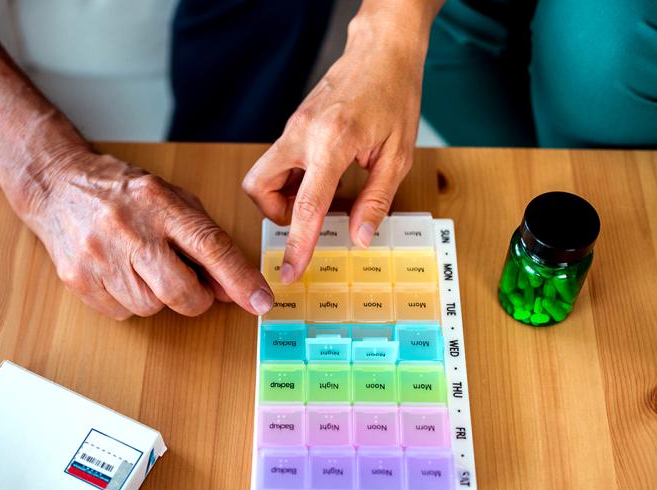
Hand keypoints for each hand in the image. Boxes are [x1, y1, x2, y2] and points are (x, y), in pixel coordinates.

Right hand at [16, 150, 273, 319]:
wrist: (57, 186)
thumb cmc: (124, 194)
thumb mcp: (173, 201)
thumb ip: (208, 241)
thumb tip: (237, 288)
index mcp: (160, 204)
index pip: (210, 247)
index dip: (240, 279)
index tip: (260, 301)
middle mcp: (129, 230)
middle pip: (181, 291)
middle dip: (197, 299)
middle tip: (193, 285)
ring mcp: (99, 257)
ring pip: (152, 308)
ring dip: (159, 297)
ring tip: (145, 267)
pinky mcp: (79, 280)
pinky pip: (123, 314)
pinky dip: (131, 301)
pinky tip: (122, 273)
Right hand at [242, 5, 434, 283]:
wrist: (382, 51)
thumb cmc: (395, 96)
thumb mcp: (397, 154)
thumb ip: (376, 199)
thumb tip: (359, 238)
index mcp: (332, 142)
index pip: (306, 205)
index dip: (297, 244)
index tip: (290, 271)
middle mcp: (302, 134)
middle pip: (259, 188)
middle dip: (275, 213)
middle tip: (307, 218)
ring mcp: (293, 127)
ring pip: (263, 175)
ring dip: (282, 196)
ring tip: (319, 198)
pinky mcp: (294, 125)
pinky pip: (279, 161)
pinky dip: (293, 179)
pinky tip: (322, 179)